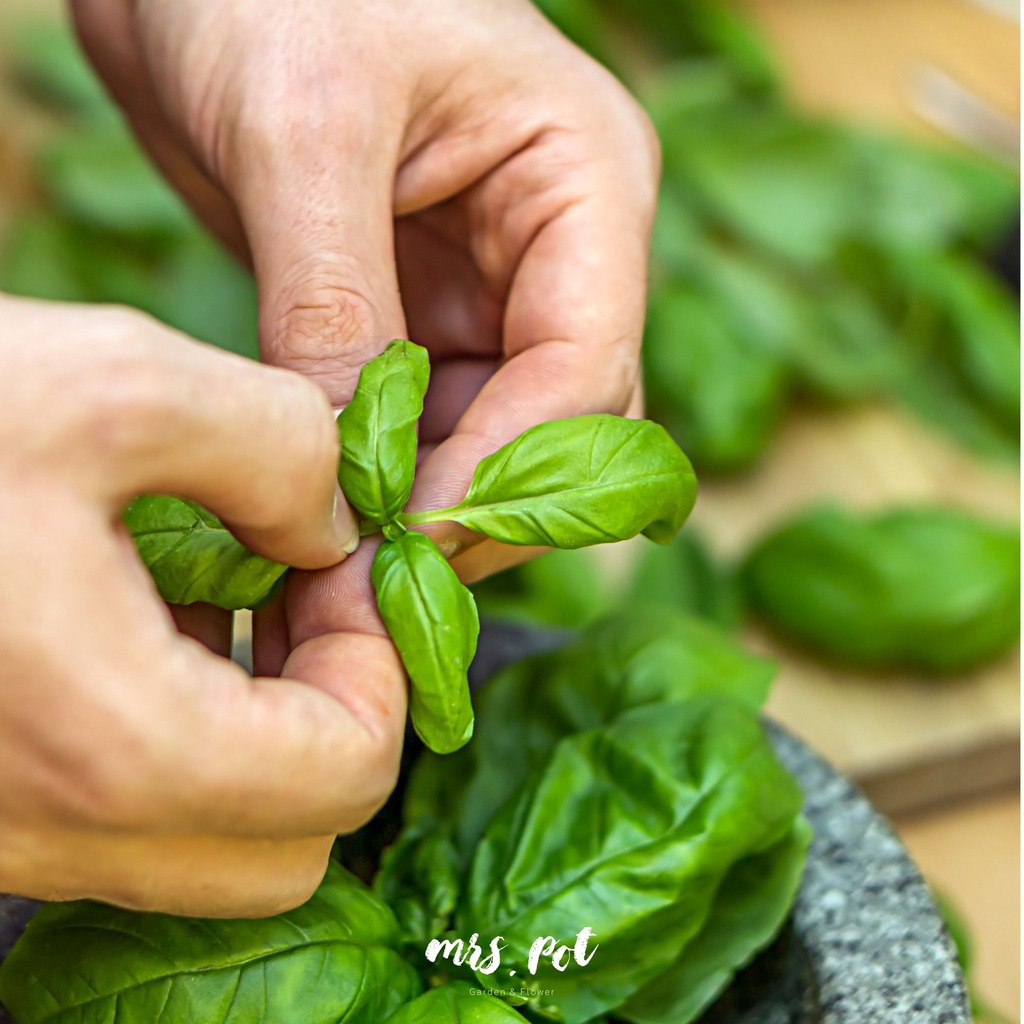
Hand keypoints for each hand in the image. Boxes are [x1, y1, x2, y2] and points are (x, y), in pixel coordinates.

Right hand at [0, 295, 404, 914]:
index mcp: (115, 746)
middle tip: (292, 594)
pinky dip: (167, 736)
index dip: (378, 663)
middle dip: (329, 715)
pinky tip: (130, 618)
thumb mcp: (108, 383)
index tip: (336, 568)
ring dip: (254, 730)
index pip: (352, 775)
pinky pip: (116, 817)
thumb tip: (334, 525)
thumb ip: (274, 448)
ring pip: (205, 845)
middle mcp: (52, 831)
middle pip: (291, 843)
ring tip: (216, 594)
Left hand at [72, 0, 659, 585]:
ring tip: (355, 573)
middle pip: (561, 424)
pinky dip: (393, 483)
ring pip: (497, 441)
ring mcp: (493, 290)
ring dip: (435, 511)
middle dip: (479, 509)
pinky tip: (338, 521)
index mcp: (583, 183)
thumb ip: (336, 302)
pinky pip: (431, 427)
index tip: (414, 545)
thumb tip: (348, 468)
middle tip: (385, 586)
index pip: (587, 367)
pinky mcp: (422, 317)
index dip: (509, 474)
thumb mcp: (304, 128)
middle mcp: (557, 249)